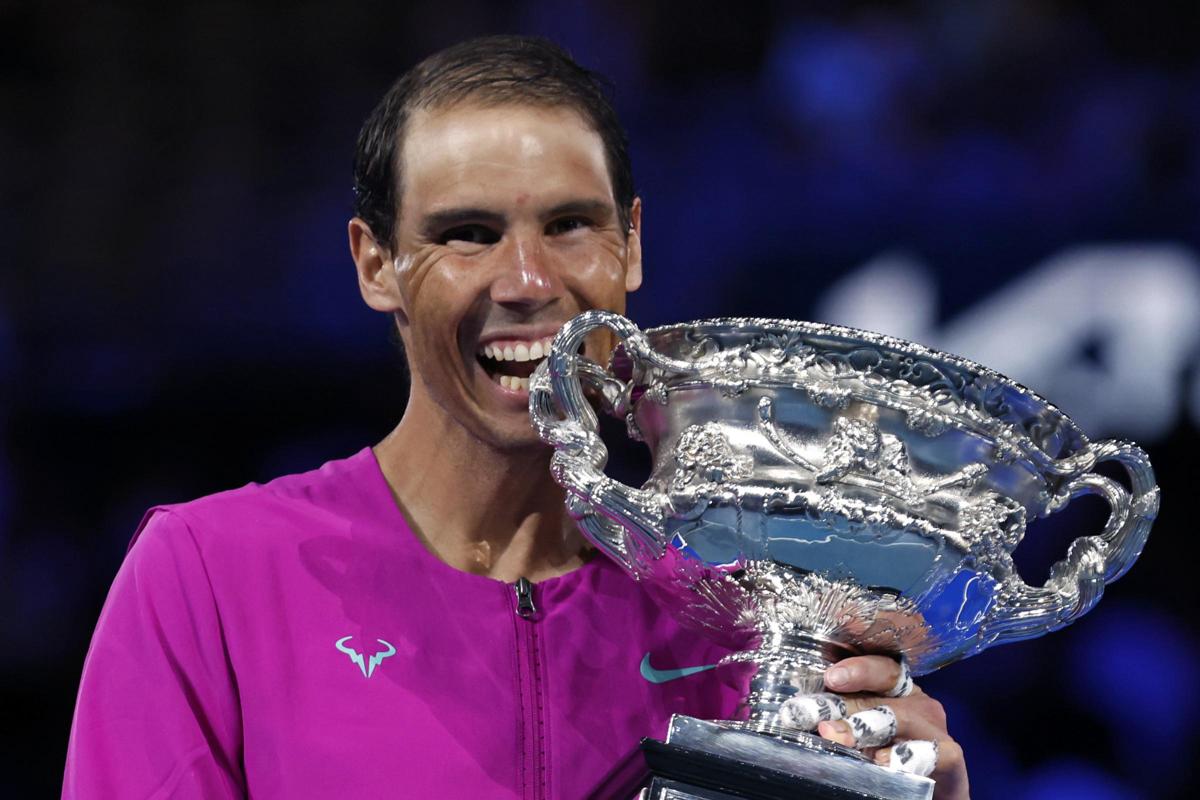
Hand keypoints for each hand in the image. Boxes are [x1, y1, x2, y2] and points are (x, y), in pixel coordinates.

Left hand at [815, 655, 968, 799]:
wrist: (935, 791)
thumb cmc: (892, 758)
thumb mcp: (865, 734)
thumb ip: (842, 718)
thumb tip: (801, 712)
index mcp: (896, 691)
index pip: (879, 668)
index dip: (856, 668)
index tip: (829, 677)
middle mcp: (917, 701)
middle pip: (880, 694)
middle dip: (842, 704)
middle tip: (812, 715)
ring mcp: (935, 727)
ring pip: (899, 717)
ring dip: (863, 727)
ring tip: (835, 736)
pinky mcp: (951, 755)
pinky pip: (930, 751)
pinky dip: (904, 756)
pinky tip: (882, 763)